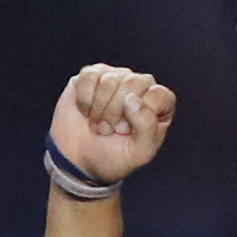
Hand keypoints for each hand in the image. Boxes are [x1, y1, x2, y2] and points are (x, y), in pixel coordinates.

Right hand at [49, 64, 175, 188]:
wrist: (78, 161)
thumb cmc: (112, 157)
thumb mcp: (139, 152)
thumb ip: (147, 127)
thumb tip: (132, 99)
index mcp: (158, 103)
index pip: (158, 95)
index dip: (139, 115)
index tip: (127, 132)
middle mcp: (140, 85)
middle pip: (132, 84)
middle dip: (114, 113)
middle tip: (108, 130)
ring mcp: (116, 78)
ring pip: (109, 80)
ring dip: (98, 109)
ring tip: (97, 123)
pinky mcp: (92, 76)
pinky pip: (89, 77)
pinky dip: (84, 99)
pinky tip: (86, 111)